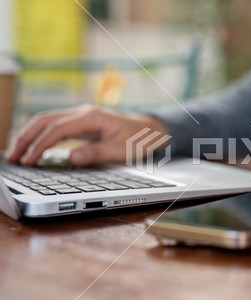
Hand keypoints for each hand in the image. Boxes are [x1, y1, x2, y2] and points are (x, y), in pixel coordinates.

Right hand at [5, 104, 168, 165]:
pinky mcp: (81, 122)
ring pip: (47, 121)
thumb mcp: (120, 150)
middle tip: (12, 157)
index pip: (57, 130)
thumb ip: (96, 153)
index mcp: (91, 117)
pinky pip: (55, 125)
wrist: (150, 129)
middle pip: (45, 121)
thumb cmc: (138, 139)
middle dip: (26, 138)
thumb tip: (71, 158)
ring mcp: (81, 116)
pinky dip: (40, 134)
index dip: (40, 146)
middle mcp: (83, 113)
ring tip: (16, 153)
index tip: (28, 161)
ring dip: (29, 135)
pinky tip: (33, 146)